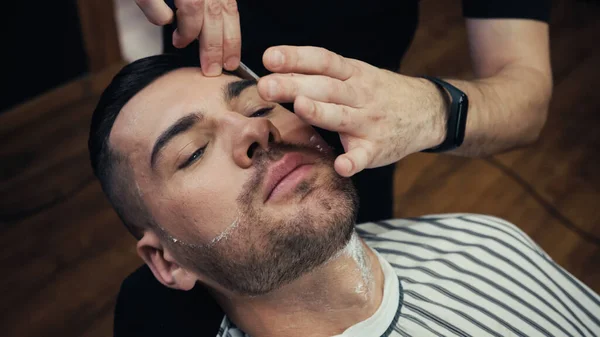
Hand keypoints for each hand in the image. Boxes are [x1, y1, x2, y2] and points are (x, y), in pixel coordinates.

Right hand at [135, 0, 240, 75]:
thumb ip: (205, 3)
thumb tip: (214, 35)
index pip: (229, 7)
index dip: (232, 37)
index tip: (231, 61)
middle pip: (214, 10)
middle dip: (215, 45)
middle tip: (211, 69)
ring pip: (192, 6)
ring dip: (189, 32)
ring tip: (181, 42)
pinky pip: (154, 1)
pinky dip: (159, 15)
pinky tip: (164, 20)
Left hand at [257, 46, 447, 176]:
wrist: (426, 112)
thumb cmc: (378, 93)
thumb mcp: (356, 76)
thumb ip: (320, 77)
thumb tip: (276, 74)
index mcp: (352, 74)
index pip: (322, 60)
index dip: (296, 57)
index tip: (269, 57)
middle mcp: (360, 95)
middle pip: (325, 88)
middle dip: (294, 86)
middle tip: (266, 86)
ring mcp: (369, 122)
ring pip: (341, 117)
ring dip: (321, 112)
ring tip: (300, 107)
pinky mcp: (376, 149)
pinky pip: (363, 157)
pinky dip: (353, 161)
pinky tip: (341, 165)